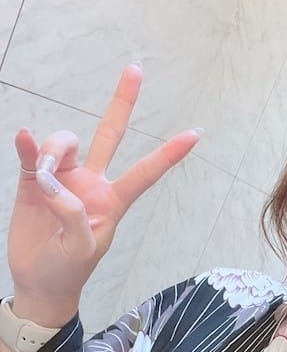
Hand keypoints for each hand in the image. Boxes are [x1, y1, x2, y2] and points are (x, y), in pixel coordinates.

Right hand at [7, 65, 201, 326]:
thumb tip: (55, 183)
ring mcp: (63, 178)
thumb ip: (75, 215)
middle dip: (123, 103)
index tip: (196, 133)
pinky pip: (31, 155)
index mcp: (114, 200)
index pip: (146, 171)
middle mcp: (91, 182)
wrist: (39, 282)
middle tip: (136, 69)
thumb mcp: (82, 249)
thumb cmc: (69, 269)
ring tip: (43, 181)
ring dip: (53, 152)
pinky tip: (23, 139)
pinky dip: (28, 146)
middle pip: (110, 134)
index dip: (170, 153)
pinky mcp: (33, 181)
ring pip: (64, 143)